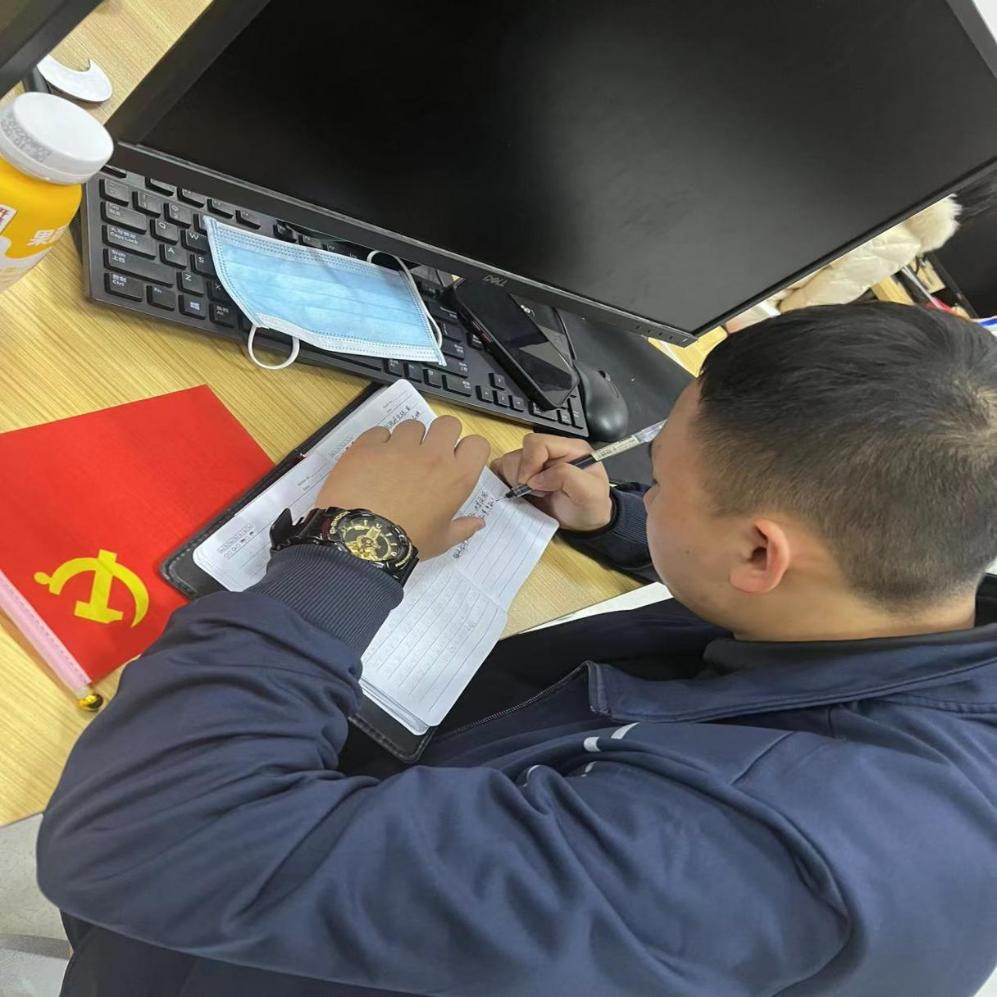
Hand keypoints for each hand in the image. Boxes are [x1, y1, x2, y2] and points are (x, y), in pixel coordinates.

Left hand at [317, 417, 490, 558]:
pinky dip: (378, 444)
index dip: (469, 450)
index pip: (477, 444)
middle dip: (441, 435)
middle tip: (429, 455)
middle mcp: (432, 455)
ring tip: (395, 462)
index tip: (458, 460)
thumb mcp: (440, 542)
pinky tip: (372, 464)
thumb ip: (462, 529)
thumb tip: (478, 523)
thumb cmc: (406, 544)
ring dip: (408, 440)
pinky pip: (379, 432)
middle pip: (448, 423)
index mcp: (456, 478)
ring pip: (412, 426)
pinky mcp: (369, 445)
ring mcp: (400, 447)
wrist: (359, 541)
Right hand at [491, 433, 612, 531]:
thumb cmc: (590, 507)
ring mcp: (536, 464)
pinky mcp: (524, 475)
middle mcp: (550, 452)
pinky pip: (503, 472)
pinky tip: (521, 495)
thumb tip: (537, 477)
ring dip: (514, 481)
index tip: (534, 485)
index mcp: (569, 448)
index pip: (537, 443)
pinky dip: (506, 484)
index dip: (530, 463)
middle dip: (522, 475)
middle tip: (537, 493)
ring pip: (509, 461)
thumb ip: (566, 477)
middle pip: (520, 451)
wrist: (585, 523)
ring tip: (532, 495)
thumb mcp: (590, 493)